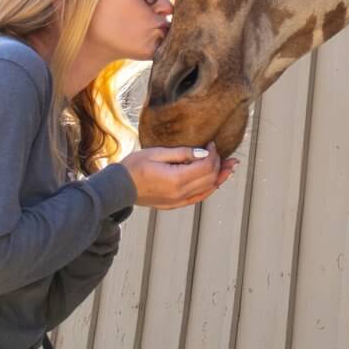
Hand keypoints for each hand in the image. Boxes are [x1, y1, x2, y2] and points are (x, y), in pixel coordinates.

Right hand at [121, 143, 236, 208]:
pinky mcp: (175, 205)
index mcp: (175, 179)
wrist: (118, 187)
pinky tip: (215, 180)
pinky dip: (210, 188)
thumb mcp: (156, 153)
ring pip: (208, 189)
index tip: (211, 144)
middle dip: (219, 164)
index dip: (213, 154)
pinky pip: (199, 197)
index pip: (206, 167)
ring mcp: (178, 201)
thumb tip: (204, 153)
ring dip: (220, 177)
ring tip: (230, 166)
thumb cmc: (133, 167)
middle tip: (222, 153)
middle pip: (210, 178)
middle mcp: (180, 193)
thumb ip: (182, 153)